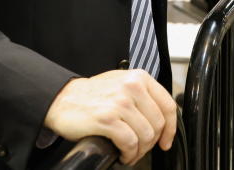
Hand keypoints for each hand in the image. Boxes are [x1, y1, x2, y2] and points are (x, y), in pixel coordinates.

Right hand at [44, 70, 176, 165]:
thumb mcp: (122, 84)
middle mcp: (132, 87)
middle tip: (140, 149)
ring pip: (145, 135)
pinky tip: (123, 154)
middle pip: (158, 124)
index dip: (171, 128)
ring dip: (139, 151)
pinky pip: (130, 142)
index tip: (166, 140)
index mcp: (139, 78)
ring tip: (130, 153)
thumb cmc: (92, 95)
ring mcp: (120, 102)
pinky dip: (129, 154)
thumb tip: (162, 119)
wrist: (63, 99)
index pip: (168, 105)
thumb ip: (143, 95)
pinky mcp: (107, 119)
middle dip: (151, 143)